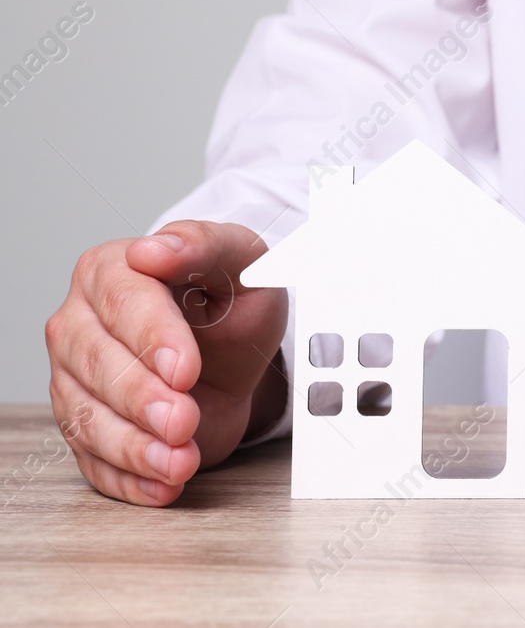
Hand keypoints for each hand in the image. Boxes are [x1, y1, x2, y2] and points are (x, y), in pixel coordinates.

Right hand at [44, 220, 287, 506]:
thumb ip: (205, 245)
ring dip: (132, 446)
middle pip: (94, 364)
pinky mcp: (88, 427)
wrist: (237, 351)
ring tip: (180, 462)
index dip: (151, 338)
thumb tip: (154, 248)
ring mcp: (76, 380)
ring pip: (85, 418)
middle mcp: (80, 325)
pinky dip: (127, 479)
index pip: (122, 302)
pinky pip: (93, 461)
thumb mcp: (242, 261)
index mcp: (111, 272)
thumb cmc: (234, 298)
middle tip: (183, 421)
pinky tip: (163, 486)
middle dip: (140, 399)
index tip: (184, 369)